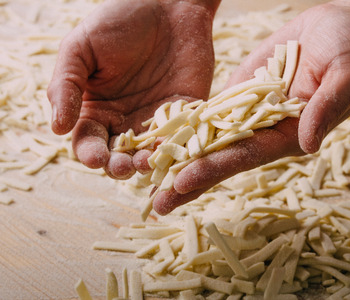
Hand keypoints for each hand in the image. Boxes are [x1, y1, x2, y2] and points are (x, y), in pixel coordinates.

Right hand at [48, 0, 216, 178]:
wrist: (168, 4)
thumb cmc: (118, 21)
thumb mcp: (81, 47)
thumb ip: (65, 85)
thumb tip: (57, 128)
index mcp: (97, 109)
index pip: (89, 142)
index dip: (91, 154)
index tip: (96, 157)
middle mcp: (126, 120)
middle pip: (119, 156)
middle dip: (119, 166)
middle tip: (123, 166)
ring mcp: (157, 119)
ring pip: (150, 153)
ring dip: (148, 163)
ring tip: (147, 161)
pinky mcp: (187, 113)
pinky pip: (183, 137)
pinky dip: (179, 148)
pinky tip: (175, 150)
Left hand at [153, 1, 349, 214]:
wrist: (338, 28)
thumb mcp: (346, 73)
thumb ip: (327, 107)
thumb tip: (307, 145)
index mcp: (290, 134)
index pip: (249, 156)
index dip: (217, 169)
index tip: (184, 183)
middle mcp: (265, 130)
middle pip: (222, 158)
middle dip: (190, 179)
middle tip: (155, 203)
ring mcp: (249, 113)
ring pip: (210, 139)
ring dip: (179, 157)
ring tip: (144, 175)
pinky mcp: (238, 95)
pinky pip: (209, 112)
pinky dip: (185, 127)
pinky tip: (159, 138)